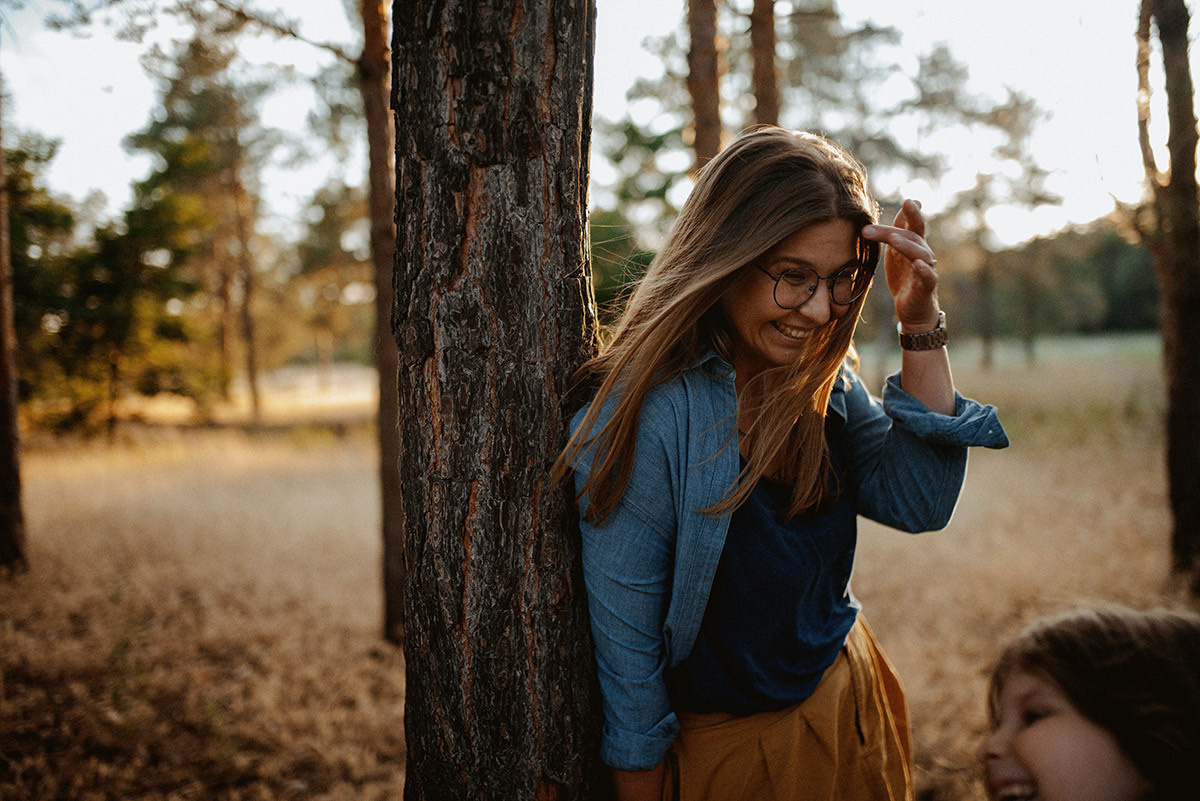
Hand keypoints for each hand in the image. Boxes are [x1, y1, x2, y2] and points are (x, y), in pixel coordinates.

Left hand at [862, 199, 939, 330]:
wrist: (913, 309)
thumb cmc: (903, 277)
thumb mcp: (895, 253)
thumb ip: (893, 233)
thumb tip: (896, 210)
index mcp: (913, 244)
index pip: (911, 225)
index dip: (911, 213)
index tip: (908, 200)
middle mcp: (923, 253)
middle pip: (911, 236)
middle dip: (892, 230)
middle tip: (869, 228)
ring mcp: (926, 270)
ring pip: (921, 254)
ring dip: (906, 246)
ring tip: (893, 241)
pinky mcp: (927, 288)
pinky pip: (929, 277)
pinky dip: (924, 270)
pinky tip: (917, 264)